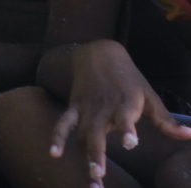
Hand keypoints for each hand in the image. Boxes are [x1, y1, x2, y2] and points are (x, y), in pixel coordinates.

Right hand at [49, 40, 190, 187]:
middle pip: (98, 133)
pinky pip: (63, 124)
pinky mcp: (74, 108)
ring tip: (90, 178)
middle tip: (98, 174)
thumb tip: (189, 135)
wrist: (98, 54)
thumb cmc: (128, 79)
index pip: (125, 117)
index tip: (129, 143)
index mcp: (125, 102)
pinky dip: (57, 137)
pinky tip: (53, 153)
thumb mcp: (149, 95)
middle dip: (96, 155)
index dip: (127, 129)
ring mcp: (87, 109)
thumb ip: (166, 120)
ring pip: (82, 135)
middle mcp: (103, 108)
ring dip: (84, 156)